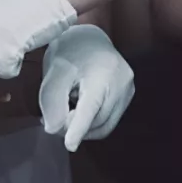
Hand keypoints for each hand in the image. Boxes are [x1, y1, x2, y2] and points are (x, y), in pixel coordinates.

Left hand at [38, 25, 134, 151]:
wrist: (90, 37)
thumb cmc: (70, 51)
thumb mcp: (54, 72)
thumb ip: (51, 101)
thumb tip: (53, 129)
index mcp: (102, 73)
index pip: (90, 108)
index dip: (78, 128)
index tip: (69, 145)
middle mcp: (122, 83)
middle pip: (96, 121)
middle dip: (73, 127)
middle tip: (53, 120)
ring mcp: (129, 90)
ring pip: (104, 125)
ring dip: (83, 127)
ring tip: (66, 111)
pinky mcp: (129, 95)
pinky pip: (109, 119)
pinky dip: (92, 121)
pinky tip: (80, 109)